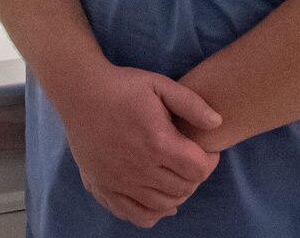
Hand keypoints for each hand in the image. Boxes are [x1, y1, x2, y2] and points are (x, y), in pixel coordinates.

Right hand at [57, 63, 223, 227]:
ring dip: (177, 194)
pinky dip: (152, 214)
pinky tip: (158, 201)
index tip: (206, 151)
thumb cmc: (123, 87)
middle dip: (195, 177)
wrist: (81, 94)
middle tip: (191, 162)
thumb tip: (218, 123)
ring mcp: (120, 182)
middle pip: (183, 189)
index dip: (210, 161)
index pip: (199, 169)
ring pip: (162, 205)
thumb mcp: (160, 86)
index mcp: (157, 142)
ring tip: (176, 176)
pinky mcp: (104, 188)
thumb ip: (192, 104)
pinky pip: (135, 215)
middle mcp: (139, 168)